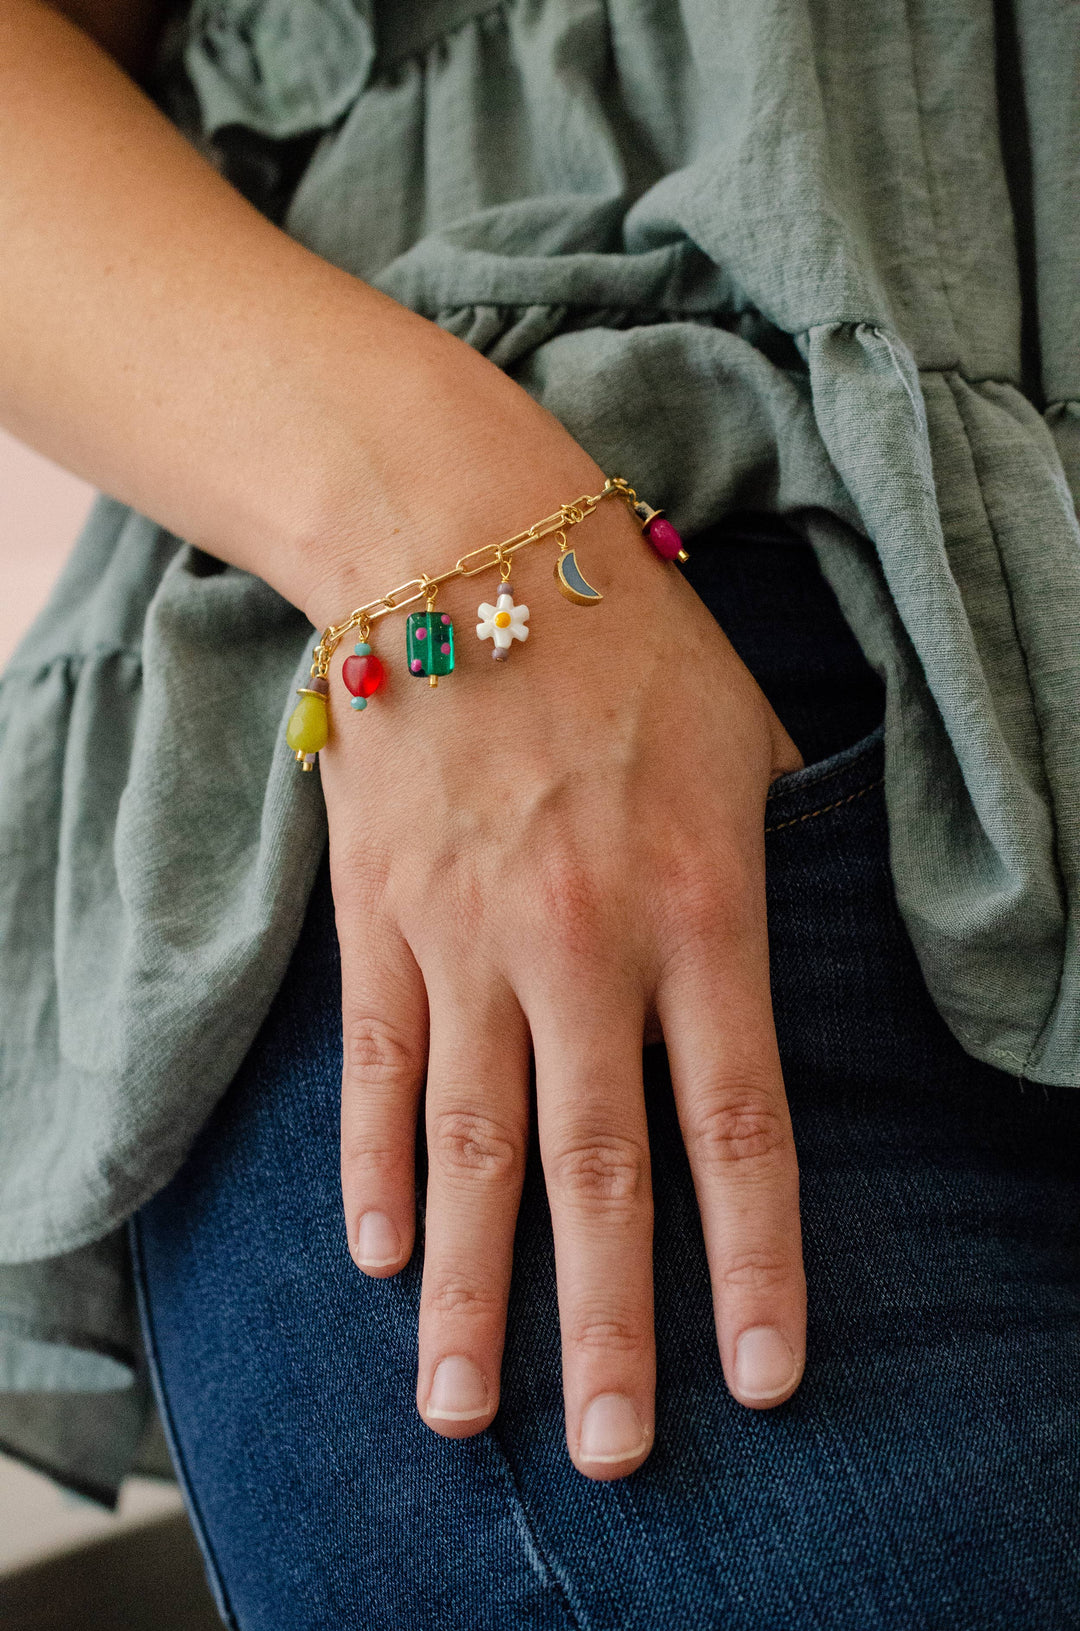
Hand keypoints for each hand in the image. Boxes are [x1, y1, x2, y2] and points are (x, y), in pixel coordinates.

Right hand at [319, 461, 805, 1480]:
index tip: (762, 1378)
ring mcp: (466, 935)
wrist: (460, 544)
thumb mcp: (749, 743)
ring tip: (461, 1409)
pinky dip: (373, 1164)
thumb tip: (780, 980)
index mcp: (701, 907)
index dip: (754, 1262)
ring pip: (467, 1143)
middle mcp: (582, 943)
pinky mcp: (380, 915)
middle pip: (596, 1169)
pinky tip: (378, 1255)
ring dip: (467, 1287)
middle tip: (610, 1454)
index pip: (738, 1125)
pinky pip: (377, 1062)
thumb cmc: (626, 638)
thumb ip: (772, 877)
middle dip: (606, 1325)